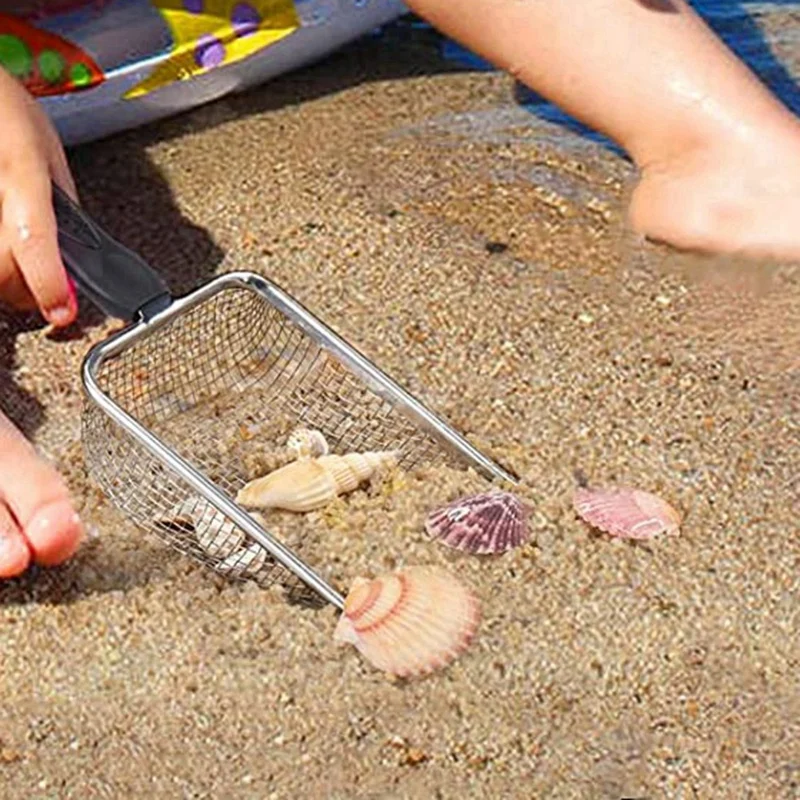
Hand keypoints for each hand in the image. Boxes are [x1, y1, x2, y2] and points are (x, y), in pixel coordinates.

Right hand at [0, 68, 76, 324]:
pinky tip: (4, 252)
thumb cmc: (2, 107)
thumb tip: (78, 255)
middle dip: (25, 292)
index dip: (48, 283)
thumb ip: (62, 204)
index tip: (61, 311)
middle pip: (1, 268)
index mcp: (21, 169)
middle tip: (42, 291)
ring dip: (3, 281)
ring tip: (16, 265)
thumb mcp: (47, 151)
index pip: (34, 239)